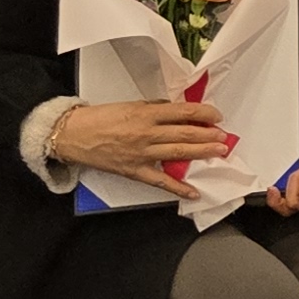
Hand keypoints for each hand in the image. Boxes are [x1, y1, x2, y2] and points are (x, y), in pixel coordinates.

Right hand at [48, 100, 229, 197]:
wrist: (74, 135)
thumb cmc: (101, 117)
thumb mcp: (131, 106)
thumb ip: (155, 109)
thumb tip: (178, 112)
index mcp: (147, 114)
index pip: (183, 112)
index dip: (204, 114)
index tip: (217, 116)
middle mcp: (147, 133)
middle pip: (185, 133)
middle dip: (208, 135)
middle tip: (225, 137)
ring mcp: (142, 154)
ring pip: (178, 153)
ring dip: (201, 153)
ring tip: (219, 152)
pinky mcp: (134, 171)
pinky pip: (160, 181)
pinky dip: (178, 188)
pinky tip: (194, 192)